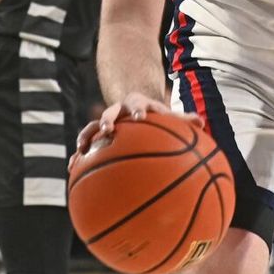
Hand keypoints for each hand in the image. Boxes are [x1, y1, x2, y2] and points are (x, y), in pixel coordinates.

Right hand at [69, 92, 202, 171]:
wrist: (135, 108)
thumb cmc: (156, 116)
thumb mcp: (168, 116)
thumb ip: (183, 120)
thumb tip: (202, 123)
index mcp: (136, 106)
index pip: (137, 105)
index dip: (138, 110)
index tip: (140, 117)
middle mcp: (118, 112)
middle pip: (110, 112)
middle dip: (108, 119)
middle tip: (108, 129)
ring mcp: (105, 123)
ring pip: (92, 127)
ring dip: (86, 135)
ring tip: (81, 148)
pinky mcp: (96, 136)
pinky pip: (85, 144)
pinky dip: (78, 155)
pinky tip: (71, 168)